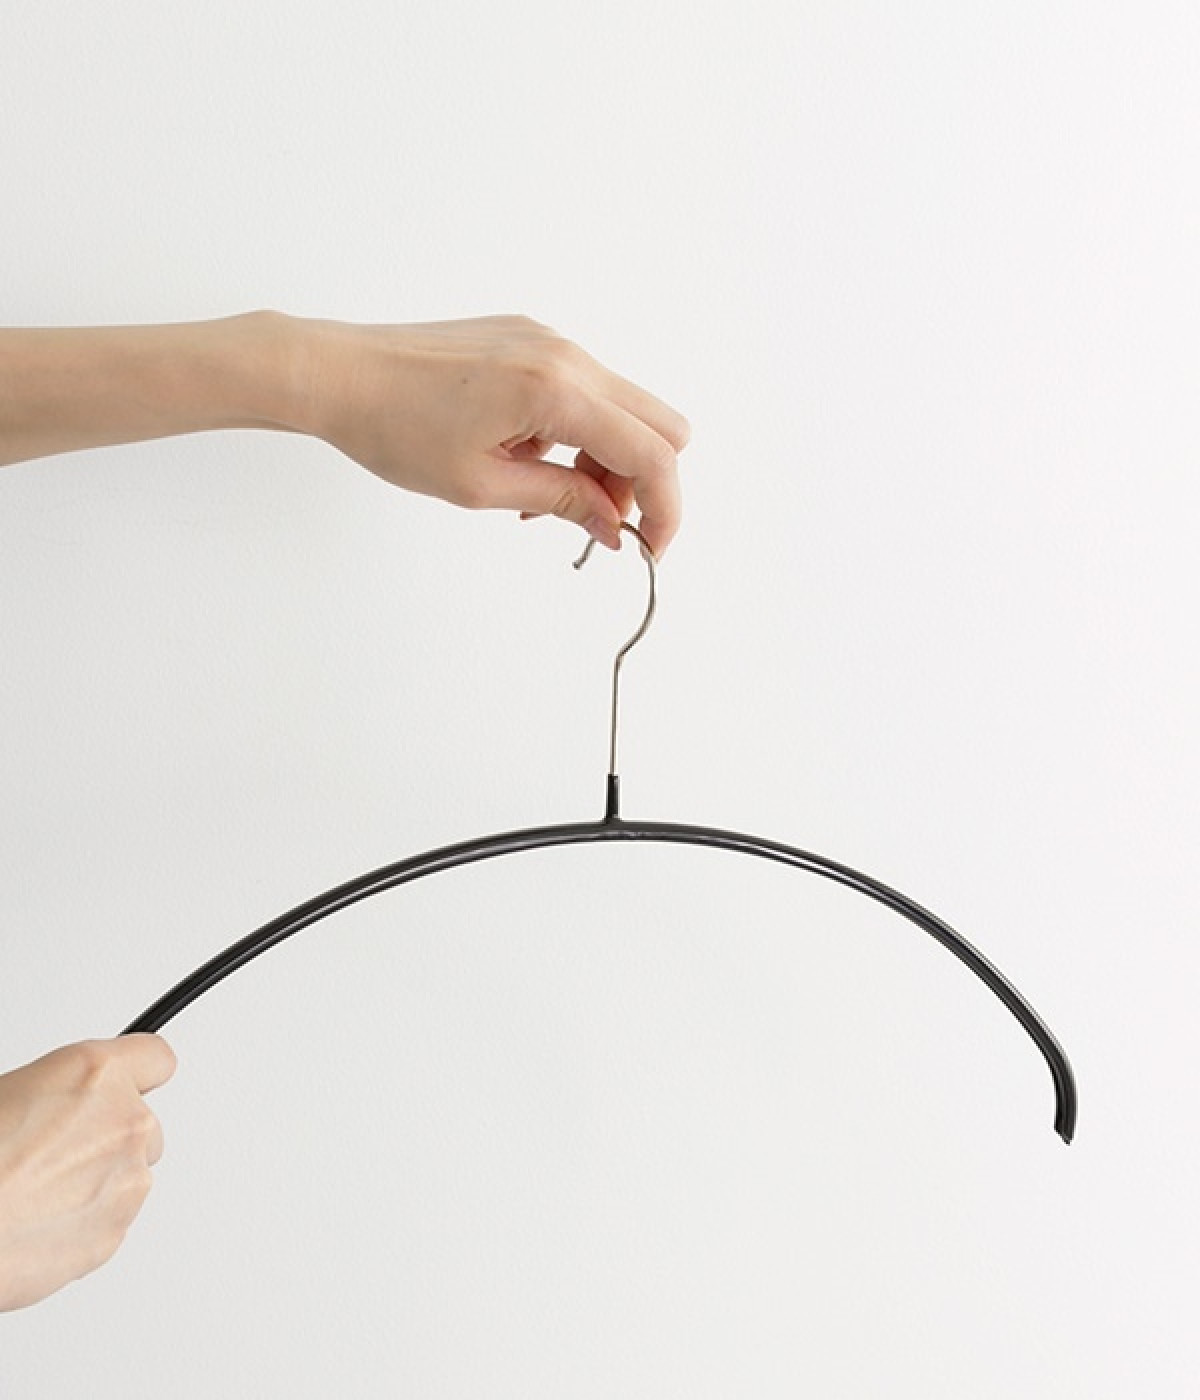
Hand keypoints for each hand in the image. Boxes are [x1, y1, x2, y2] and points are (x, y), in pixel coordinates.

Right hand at [0, 1035, 175, 1310]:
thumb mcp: (11, 1092)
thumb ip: (61, 1095)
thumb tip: (61, 1108)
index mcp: (98, 1074)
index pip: (155, 1058)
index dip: (138, 1075)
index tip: (132, 1083)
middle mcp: (127, 1122)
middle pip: (143, 1126)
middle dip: (109, 1140)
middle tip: (55, 1155)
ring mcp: (128, 1179)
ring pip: (127, 1176)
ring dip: (95, 1183)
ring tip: (35, 1193)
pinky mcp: (115, 1232)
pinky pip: (107, 1220)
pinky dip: (82, 1223)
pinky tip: (37, 1221)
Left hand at [289, 314, 690, 557]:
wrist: (338, 374)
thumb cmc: (394, 428)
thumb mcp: (482, 486)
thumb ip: (562, 503)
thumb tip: (614, 527)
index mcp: (556, 390)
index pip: (651, 452)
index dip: (664, 509)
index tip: (648, 549)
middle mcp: (564, 355)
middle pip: (659, 424)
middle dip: (641, 482)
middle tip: (593, 519)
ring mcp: (548, 341)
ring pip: (623, 409)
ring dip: (605, 460)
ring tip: (542, 494)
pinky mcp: (529, 340)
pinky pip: (585, 390)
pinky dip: (577, 433)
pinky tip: (525, 458)